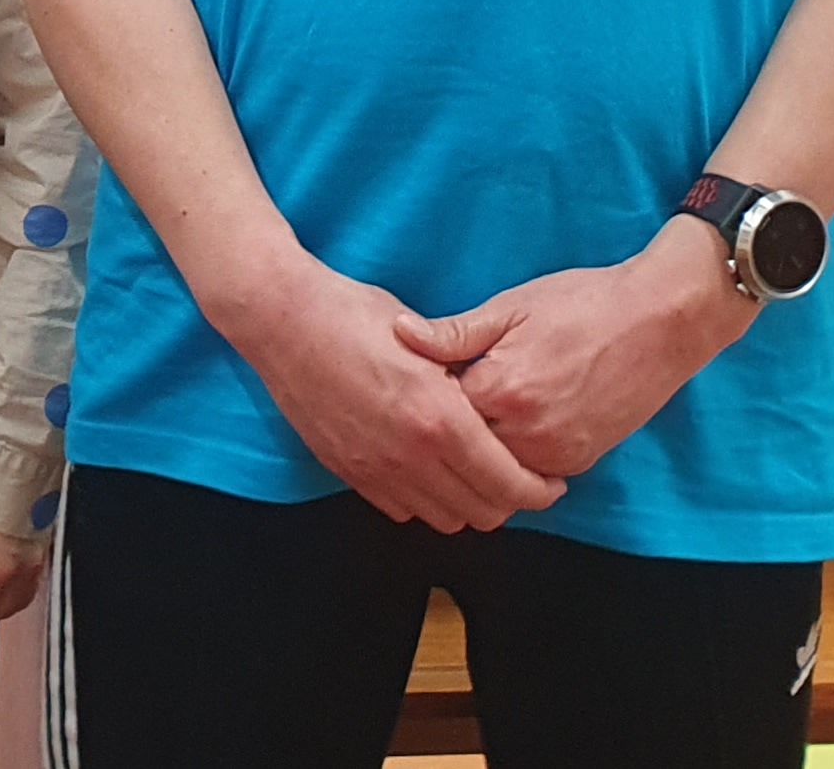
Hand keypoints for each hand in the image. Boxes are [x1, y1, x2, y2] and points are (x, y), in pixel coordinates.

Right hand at [204, 256, 564, 533]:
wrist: (283, 321)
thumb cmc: (354, 315)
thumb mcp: (425, 338)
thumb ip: (464, 379)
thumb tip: (494, 404)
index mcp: (441, 419)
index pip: (509, 483)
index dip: (539, 491)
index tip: (550, 482)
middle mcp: (412, 456)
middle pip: (482, 512)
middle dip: (509, 502)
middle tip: (518, 480)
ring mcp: (376, 469)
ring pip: (444, 519)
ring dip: (467, 504)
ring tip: (474, 476)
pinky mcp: (348, 472)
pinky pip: (402, 510)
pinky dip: (425, 500)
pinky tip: (429, 470)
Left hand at [402, 220, 755, 479]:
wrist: (661, 322)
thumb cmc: (583, 303)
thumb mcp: (512, 307)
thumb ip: (454, 332)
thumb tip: (398, 333)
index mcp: (501, 387)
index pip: (438, 412)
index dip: (424, 397)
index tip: (415, 383)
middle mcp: (527, 430)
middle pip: (462, 449)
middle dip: (447, 431)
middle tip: (437, 407)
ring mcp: (557, 453)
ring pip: (496, 469)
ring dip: (481, 448)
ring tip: (474, 416)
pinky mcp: (580, 461)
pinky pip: (531, 474)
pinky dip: (514, 457)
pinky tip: (508, 428)